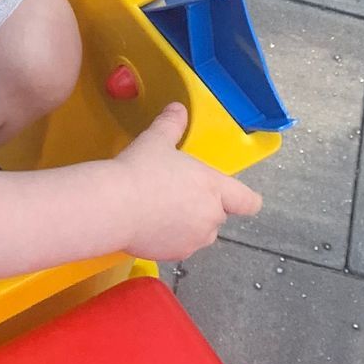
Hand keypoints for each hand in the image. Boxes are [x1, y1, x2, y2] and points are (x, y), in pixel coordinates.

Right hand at [111, 101, 260, 265]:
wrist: (115, 206)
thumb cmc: (140, 171)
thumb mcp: (157, 140)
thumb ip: (171, 124)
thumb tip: (177, 108)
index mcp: (214, 188)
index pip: (248, 201)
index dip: (245, 199)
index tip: (237, 196)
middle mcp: (211, 217)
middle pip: (219, 215)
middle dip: (203, 206)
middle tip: (178, 193)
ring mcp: (195, 239)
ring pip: (200, 233)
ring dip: (189, 225)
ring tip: (161, 210)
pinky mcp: (176, 255)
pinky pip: (180, 246)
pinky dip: (170, 239)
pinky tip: (149, 224)